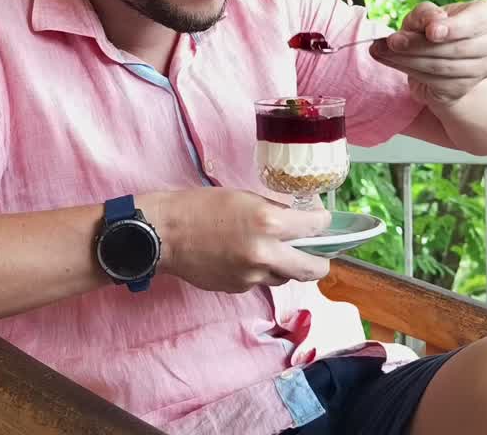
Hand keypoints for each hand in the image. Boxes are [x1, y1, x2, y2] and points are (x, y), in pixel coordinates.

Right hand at [140, 189, 330, 293]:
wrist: (163, 234)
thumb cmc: (199, 207)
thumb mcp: (243, 198)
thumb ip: (273, 212)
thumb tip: (297, 222)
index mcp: (269, 222)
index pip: (315, 227)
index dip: (323, 223)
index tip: (322, 222)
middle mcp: (265, 253)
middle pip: (312, 268)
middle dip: (320, 261)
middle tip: (319, 254)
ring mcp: (252, 275)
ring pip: (285, 277)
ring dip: (286, 266)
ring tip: (272, 251)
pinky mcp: (238, 288)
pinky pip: (260, 281)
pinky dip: (260, 271)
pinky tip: (242, 257)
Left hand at [369, 0, 486, 104]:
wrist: (441, 57)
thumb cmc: (435, 28)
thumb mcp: (428, 14)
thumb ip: (427, 13)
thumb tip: (433, 23)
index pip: (477, 22)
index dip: (454, 28)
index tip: (431, 32)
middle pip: (457, 48)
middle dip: (419, 45)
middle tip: (391, 41)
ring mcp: (483, 69)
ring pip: (443, 66)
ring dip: (408, 59)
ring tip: (382, 50)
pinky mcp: (463, 88)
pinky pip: (433, 80)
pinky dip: (408, 70)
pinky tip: (390, 60)